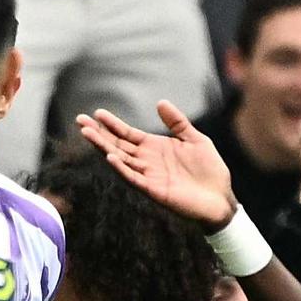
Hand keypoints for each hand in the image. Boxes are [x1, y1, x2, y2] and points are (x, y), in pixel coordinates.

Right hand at [76, 102, 238, 231]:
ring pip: (120, 159)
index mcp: (154, 148)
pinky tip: (110, 157)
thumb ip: (177, 122)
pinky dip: (121, 168)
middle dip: (98, 133)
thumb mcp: (195, 139)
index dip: (112, 124)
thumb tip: (160, 103)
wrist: (220, 197)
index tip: (97, 113)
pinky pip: (133, 178)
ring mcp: (147, 176)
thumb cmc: (209, 169)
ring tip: (88, 134)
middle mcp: (146, 161)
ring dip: (103, 147)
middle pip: (117, 144)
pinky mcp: (153, 190)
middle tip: (80, 120)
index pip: (127, 134)